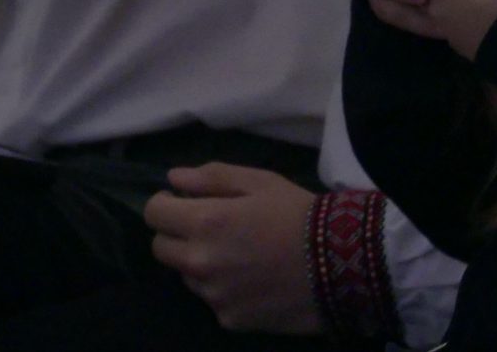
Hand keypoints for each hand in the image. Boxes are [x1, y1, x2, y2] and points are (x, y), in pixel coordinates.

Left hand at [143, 163, 325, 335]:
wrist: (342, 263)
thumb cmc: (298, 214)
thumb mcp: (259, 182)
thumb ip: (212, 177)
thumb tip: (174, 179)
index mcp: (205, 222)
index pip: (154, 214)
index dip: (166, 204)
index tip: (183, 202)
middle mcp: (200, 262)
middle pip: (161, 249)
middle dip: (176, 234)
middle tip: (210, 228)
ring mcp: (214, 296)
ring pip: (187, 276)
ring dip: (201, 263)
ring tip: (239, 255)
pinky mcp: (230, 319)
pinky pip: (214, 300)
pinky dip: (225, 289)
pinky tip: (254, 280)